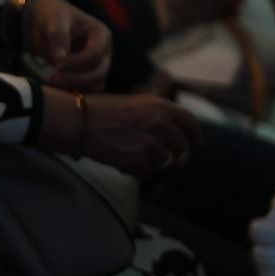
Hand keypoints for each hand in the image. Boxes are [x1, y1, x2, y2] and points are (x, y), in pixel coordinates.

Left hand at [24, 0, 111, 91]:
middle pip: (100, 73)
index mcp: (101, 34)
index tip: (57, 65)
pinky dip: (74, 91)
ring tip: (54, 81)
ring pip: (96, 85)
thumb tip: (60, 58)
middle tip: (54, 77)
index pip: (95, 54)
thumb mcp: (55, 19)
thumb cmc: (53, 15)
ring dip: (76, 87)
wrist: (42, 21)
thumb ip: (58, 36)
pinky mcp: (87, 75)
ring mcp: (97, 65)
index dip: (77, 62)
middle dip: (78, 78)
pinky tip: (57, 86)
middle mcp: (104, 52)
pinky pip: (87, 89)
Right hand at [56, 92, 201, 177]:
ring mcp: (149, 142)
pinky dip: (135, 170)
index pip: (191, 122)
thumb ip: (158, 114)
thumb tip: (174, 126)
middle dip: (173, 153)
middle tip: (159, 154)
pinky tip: (121, 159)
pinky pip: (146, 172)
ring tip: (130, 152)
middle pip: (181, 146)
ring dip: (150, 161)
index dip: (195, 135)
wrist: (79, 121)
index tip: (194, 143)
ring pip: (163, 162)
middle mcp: (159, 123)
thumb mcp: (135, 102)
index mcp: (159, 105)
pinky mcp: (138, 160)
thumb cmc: (101, 110)